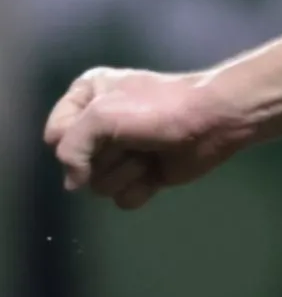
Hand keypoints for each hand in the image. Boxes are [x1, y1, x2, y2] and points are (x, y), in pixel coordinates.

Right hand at [44, 64, 254, 210]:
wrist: (214, 122)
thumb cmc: (157, 109)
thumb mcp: (100, 116)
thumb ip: (71, 148)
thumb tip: (72, 185)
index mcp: (85, 98)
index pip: (53, 136)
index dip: (72, 141)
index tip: (101, 129)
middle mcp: (98, 126)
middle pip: (76, 164)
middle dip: (105, 157)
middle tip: (132, 141)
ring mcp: (121, 154)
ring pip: (98, 184)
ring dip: (124, 172)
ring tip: (147, 155)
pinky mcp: (143, 176)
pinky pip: (122, 198)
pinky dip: (139, 189)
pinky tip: (156, 172)